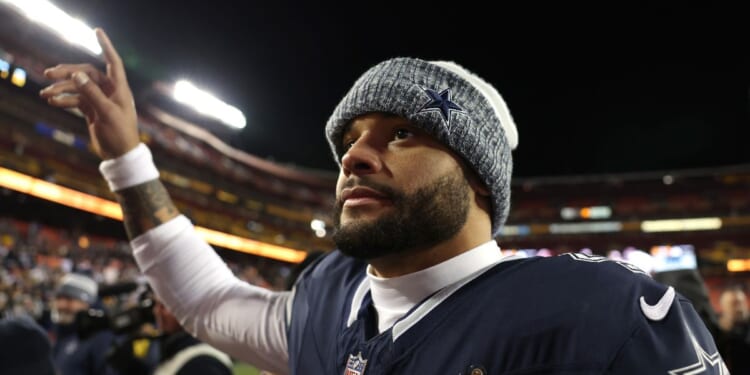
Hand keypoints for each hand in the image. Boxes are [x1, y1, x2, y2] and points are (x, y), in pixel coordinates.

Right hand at [39, 28, 139, 159]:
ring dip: (62, 88)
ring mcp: (100, 100)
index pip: (113, 62)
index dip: (106, 46)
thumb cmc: (119, 134)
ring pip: (78, 87)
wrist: (120, 155)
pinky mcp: (92, 109)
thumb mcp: (106, 113)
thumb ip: (92, 93)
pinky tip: (52, 102)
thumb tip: (77, 74)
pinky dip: (64, 100)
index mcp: (119, 89)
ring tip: (45, 93)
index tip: (97, 31)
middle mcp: (110, 91)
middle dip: (68, 73)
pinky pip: (76, 99)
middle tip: (49, 74)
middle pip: (87, 74)